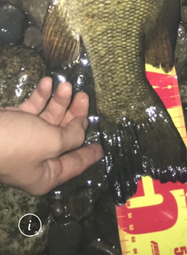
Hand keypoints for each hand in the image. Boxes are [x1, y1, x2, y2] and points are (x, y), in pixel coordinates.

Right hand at [0, 77, 102, 194]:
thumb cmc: (18, 143)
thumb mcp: (51, 142)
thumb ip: (71, 136)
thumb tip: (80, 130)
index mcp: (46, 174)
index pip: (75, 164)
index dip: (89, 154)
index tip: (102, 148)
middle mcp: (36, 159)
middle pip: (64, 136)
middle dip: (74, 115)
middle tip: (84, 95)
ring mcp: (24, 140)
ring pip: (49, 119)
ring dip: (59, 101)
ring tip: (66, 85)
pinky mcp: (14, 123)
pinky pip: (33, 109)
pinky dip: (41, 97)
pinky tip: (47, 82)